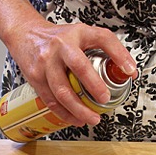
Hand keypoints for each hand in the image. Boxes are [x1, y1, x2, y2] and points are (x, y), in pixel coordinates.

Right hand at [6, 21, 137, 126]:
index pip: (102, 39)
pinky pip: (51, 101)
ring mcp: (45, 64)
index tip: (129, 71)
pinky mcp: (36, 79)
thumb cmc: (58, 38)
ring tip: (92, 118)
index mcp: (76, 35)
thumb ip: (107, 49)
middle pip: (78, 67)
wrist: (25, 35)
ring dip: (79, 109)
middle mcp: (59, 48)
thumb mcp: (84, 35)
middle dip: (93, 86)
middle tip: (104, 99)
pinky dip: (65, 114)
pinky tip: (76, 120)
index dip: (118, 54)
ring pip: (62, 91)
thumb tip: (129, 71)